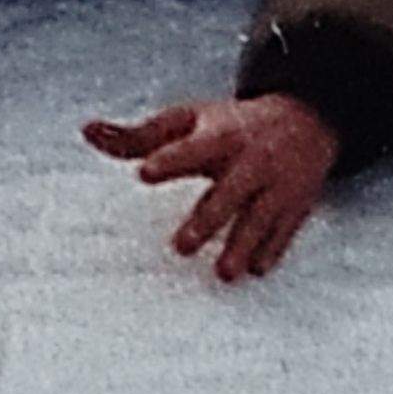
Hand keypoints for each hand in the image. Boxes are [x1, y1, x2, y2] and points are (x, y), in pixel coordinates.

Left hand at [85, 94, 335, 281]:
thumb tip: (86, 131)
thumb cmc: (230, 124)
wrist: (306, 119)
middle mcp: (252, 159)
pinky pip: (285, 230)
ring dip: (242, 244)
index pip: (192, 147)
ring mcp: (278, 184)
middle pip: (229, 190)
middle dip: (207, 219)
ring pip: (261, 216)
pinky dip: (272, 249)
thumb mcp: (188, 119)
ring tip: (223, 274)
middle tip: (180, 247)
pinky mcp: (296, 205)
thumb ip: (137, 135)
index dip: (168, 158)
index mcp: (220, 135)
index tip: (144, 172)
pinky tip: (255, 270)